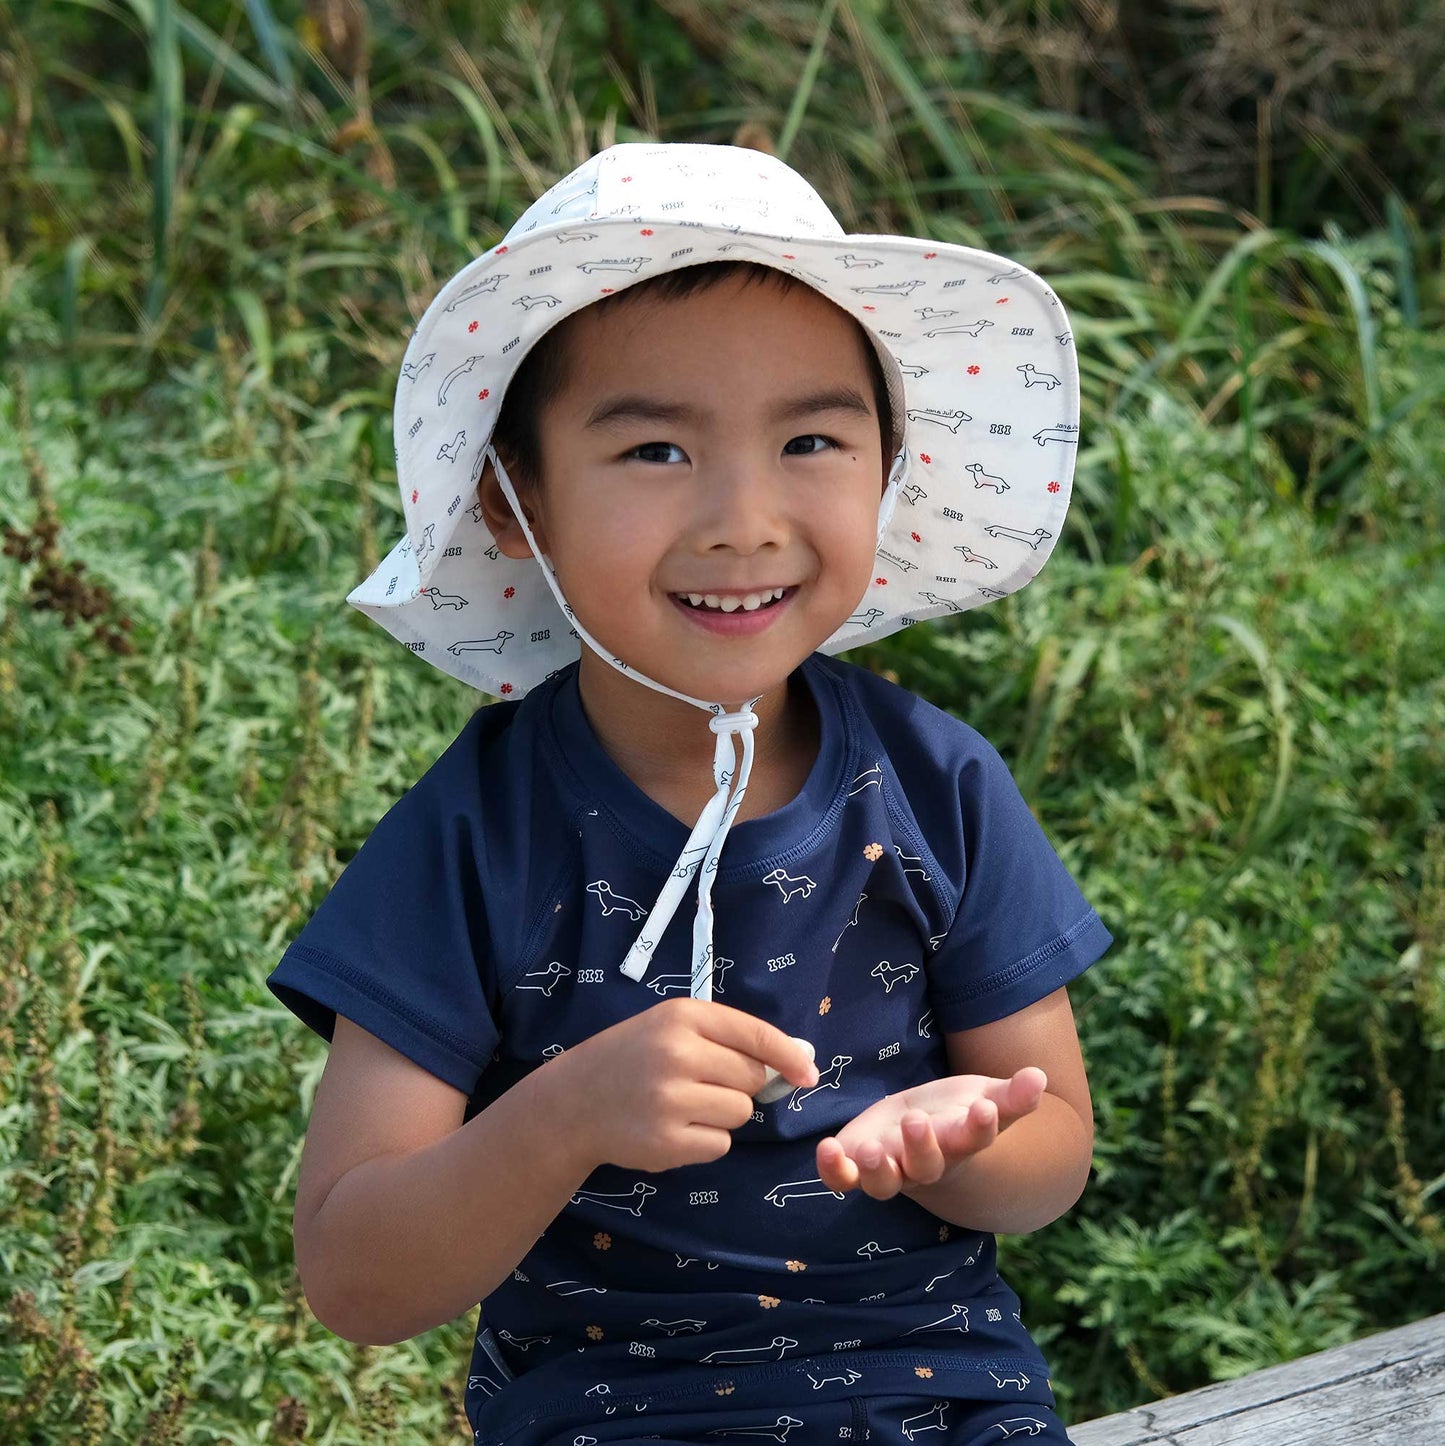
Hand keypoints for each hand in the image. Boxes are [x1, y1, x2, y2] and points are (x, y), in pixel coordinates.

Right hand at [560, 998, 819, 1174]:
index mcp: (683, 1016)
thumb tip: (803, 1057)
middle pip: (752, 1078)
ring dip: (723, 1113)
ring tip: (683, 1105)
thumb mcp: (672, 1027)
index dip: (789, 1056)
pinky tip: (674, 1128)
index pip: (755, 1035)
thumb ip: (732, 1037)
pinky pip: (720, 1144)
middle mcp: (678, 1053)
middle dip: (740, 1084)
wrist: (573, 1101)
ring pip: (740, 1112)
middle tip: (702, 1082)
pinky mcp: (666, 1142)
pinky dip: (706, 1140)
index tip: (809, 1073)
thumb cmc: (633, 1057)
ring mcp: (670, 1100)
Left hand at [816, 1067, 1047, 1199]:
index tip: (984, 1109)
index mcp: (960, 1144)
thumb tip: (1040, 1076)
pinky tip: (827, 1148)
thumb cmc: (958, 1113)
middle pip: (927, 1167)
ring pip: (884, 1184)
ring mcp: (891, 1168)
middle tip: (917, 1122)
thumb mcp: (985, 1096)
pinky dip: (833, 1171)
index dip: (981, 1127)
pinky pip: (843, 1180)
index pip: (975, 1139)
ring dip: (876, 1170)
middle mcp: (926, 1164)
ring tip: (868, 1150)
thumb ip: (1011, 1094)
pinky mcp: (857, 1166)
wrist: (924, 1133)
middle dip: (922, 1148)